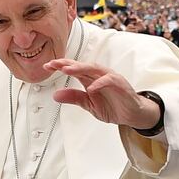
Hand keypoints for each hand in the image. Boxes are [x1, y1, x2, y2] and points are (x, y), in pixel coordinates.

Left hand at [45, 59, 160, 129]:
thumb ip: (74, 98)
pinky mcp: (120, 84)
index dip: (60, 66)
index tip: (47, 66)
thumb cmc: (112, 106)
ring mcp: (110, 78)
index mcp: (90, 79)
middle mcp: (98, 75)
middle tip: (53, 64)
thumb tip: (56, 95)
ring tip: (67, 70)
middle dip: (67, 64)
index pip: (73, 69)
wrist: (131, 114)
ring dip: (80, 68)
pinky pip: (109, 80)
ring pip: (94, 69)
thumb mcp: (89, 105)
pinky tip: (91, 87)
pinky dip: (99, 83)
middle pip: (81, 65)